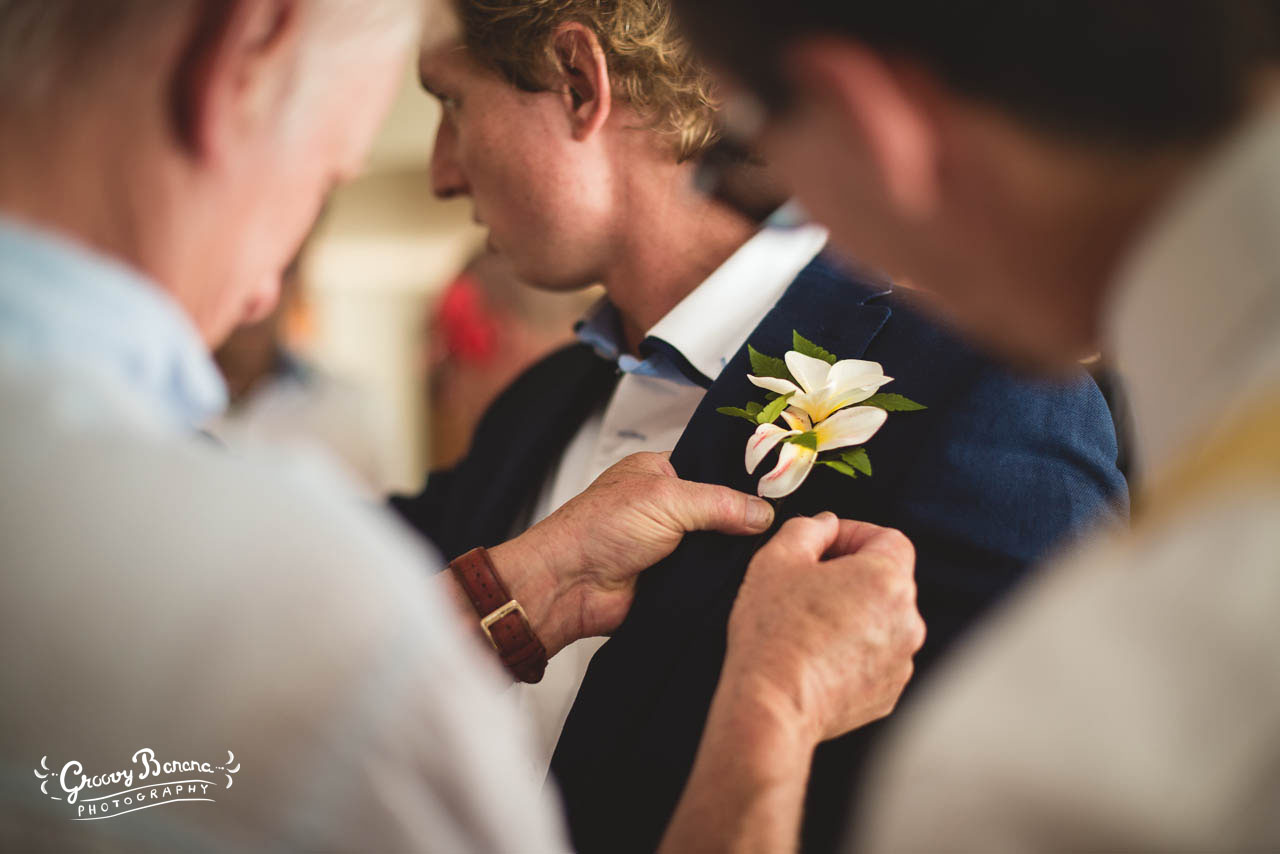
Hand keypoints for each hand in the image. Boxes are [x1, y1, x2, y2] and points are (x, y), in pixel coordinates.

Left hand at [489, 452, 774, 655]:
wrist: (568, 586)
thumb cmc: (595, 530)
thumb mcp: (666, 500)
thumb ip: (720, 503)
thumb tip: (764, 512)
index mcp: (661, 473)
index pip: (716, 469)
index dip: (747, 478)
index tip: (786, 486)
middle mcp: (667, 508)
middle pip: (724, 511)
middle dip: (747, 521)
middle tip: (786, 526)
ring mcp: (672, 546)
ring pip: (720, 548)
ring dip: (735, 555)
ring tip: (775, 554)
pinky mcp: (673, 580)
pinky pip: (710, 580)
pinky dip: (723, 582)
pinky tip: (749, 581)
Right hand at [723, 513, 923, 745]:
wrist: (774, 703)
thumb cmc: (774, 631)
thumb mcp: (777, 559)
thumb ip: (808, 528)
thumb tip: (824, 525)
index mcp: (887, 579)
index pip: (888, 538)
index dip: (854, 534)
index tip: (825, 543)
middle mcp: (907, 619)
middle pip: (887, 580)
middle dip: (851, 575)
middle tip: (808, 583)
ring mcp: (902, 659)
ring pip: (882, 620)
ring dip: (853, 614)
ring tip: (809, 624)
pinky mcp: (889, 691)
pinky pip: (877, 657)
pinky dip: (854, 650)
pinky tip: (818, 655)